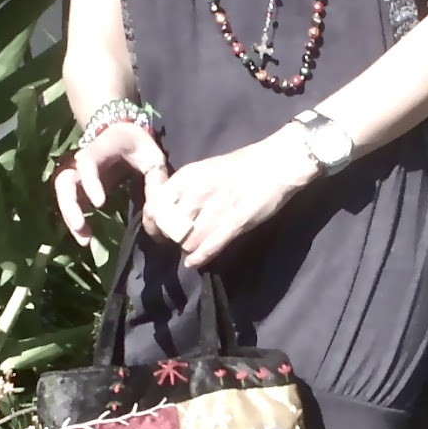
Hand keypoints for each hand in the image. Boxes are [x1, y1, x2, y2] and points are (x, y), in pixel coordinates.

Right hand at [53, 120, 169, 246]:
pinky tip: (87, 238)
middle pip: (64, 180)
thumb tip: (154, 215)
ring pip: (63, 194)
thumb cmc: (139, 147)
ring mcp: (77, 174)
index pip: (87, 162)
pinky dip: (75, 221)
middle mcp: (81, 160)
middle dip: (70, 205)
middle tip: (81, 226)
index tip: (100, 204)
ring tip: (85, 240)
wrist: (123, 135)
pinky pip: (70, 203)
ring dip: (70, 217)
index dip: (90, 182)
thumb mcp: (153, 157)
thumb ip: (156, 181)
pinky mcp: (78, 187)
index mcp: (101, 148)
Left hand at [143, 124, 319, 271]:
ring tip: (193, 248)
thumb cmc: (240, 167)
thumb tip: (168, 210)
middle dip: (170, 238)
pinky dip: (198, 258)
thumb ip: (184, 189)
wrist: (274, 165)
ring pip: (187, 242)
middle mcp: (195, 194)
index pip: (155, 206)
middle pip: (169, 228)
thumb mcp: (204, 170)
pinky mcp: (233, 225)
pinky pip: (208, 248)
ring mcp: (214, 210)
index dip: (153, 223)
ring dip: (188, 248)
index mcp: (186, 177)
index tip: (158, 230)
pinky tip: (194, 262)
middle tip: (177, 241)